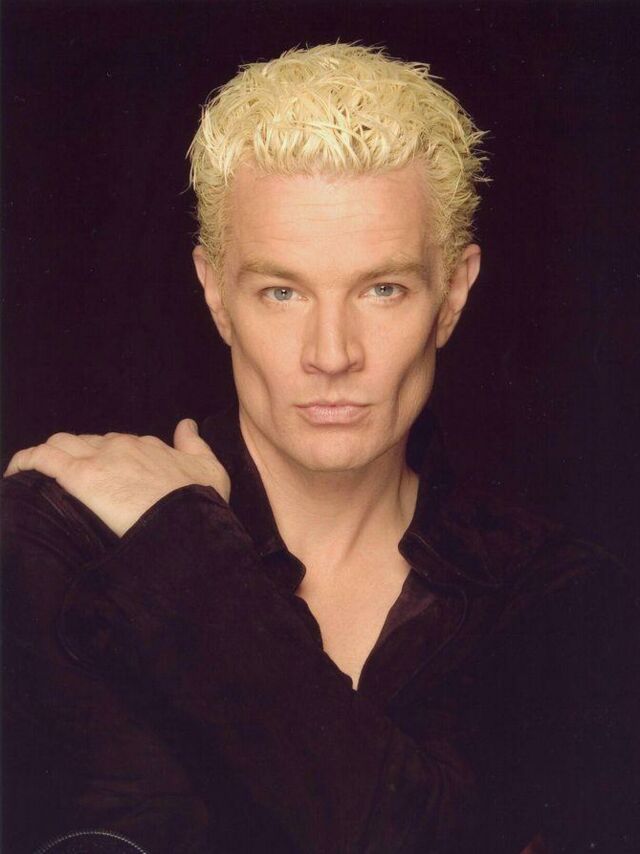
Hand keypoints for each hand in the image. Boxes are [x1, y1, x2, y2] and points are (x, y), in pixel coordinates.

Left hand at [3, 419, 230, 536]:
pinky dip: (26, 461)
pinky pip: (43, 458)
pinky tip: (15, 472)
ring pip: (63, 444)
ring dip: (51, 455)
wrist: (187, 522)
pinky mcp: (79, 475)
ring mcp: (99, 459)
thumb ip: (195, 445)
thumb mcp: (211, 470)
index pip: (117, 444)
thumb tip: (186, 424)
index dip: (108, 457)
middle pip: (88, 441)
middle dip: (78, 456)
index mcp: (147, 446)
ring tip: (41, 476)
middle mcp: (121, 446)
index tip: (105, 474)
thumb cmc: (200, 502)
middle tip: (73, 481)